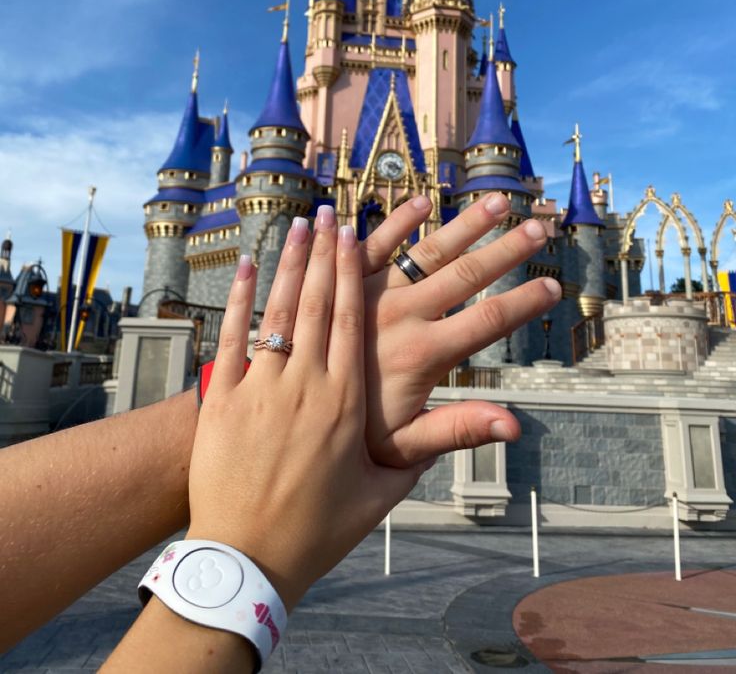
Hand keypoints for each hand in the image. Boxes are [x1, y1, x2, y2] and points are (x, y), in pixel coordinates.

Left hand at [187, 217, 429, 613]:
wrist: (245, 557)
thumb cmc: (318, 527)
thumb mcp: (387, 489)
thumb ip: (443, 443)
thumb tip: (509, 423)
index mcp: (349, 397)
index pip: (359, 317)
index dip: (372, 270)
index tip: (378, 233)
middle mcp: (309, 379)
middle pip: (326, 298)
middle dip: (335, 248)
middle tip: (340, 207)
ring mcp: (264, 383)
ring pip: (282, 306)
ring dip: (294, 259)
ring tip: (305, 221)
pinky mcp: (226, 394)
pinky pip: (236, 332)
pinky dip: (243, 294)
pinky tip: (250, 261)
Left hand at [358, 193, 560, 466]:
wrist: (278, 440)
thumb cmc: (346, 450)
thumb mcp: (404, 452)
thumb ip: (458, 430)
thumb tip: (515, 426)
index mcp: (420, 356)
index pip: (486, 322)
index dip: (524, 304)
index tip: (556, 285)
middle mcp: (397, 318)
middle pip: (463, 275)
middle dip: (506, 249)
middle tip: (540, 225)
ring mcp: (368, 297)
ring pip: (421, 251)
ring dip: (462, 224)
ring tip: (496, 200)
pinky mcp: (345, 285)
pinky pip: (369, 248)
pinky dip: (394, 223)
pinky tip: (421, 202)